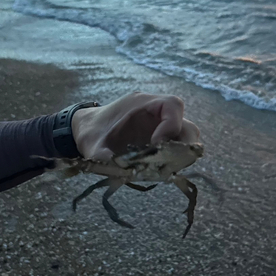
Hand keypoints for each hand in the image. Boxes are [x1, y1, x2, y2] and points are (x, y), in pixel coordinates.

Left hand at [71, 92, 199, 160]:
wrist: (88, 131)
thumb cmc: (92, 133)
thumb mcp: (93, 146)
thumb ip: (104, 156)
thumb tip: (118, 171)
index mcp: (142, 103)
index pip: (172, 106)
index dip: (170, 126)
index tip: (156, 146)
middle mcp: (157, 113)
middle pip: (186, 124)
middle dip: (183, 145)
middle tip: (167, 162)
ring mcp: (161, 127)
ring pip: (186, 137)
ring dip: (181, 154)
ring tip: (163, 167)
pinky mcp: (162, 139)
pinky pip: (178, 147)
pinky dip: (175, 159)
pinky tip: (159, 168)